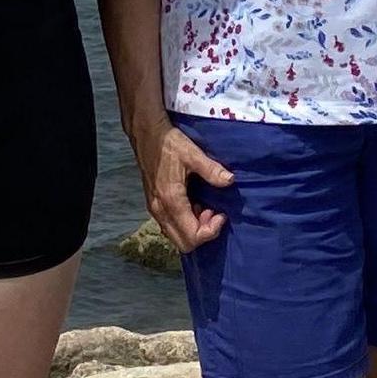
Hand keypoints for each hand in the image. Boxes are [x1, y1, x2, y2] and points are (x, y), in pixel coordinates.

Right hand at [138, 119, 233, 249]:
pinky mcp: (153, 205)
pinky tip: (193, 203)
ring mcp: (154, 209)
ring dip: (193, 228)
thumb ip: (211, 170)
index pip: (192, 236)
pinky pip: (170, 226)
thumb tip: (230, 180)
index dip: (211, 230)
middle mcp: (160, 210)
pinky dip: (185, 222)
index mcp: (171, 201)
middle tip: (213, 212)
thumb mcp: (193, 154)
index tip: (221, 213)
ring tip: (204, 206)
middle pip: (183, 243)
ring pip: (176, 236)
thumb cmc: (169, 143)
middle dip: (202, 233)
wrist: (146, 134)